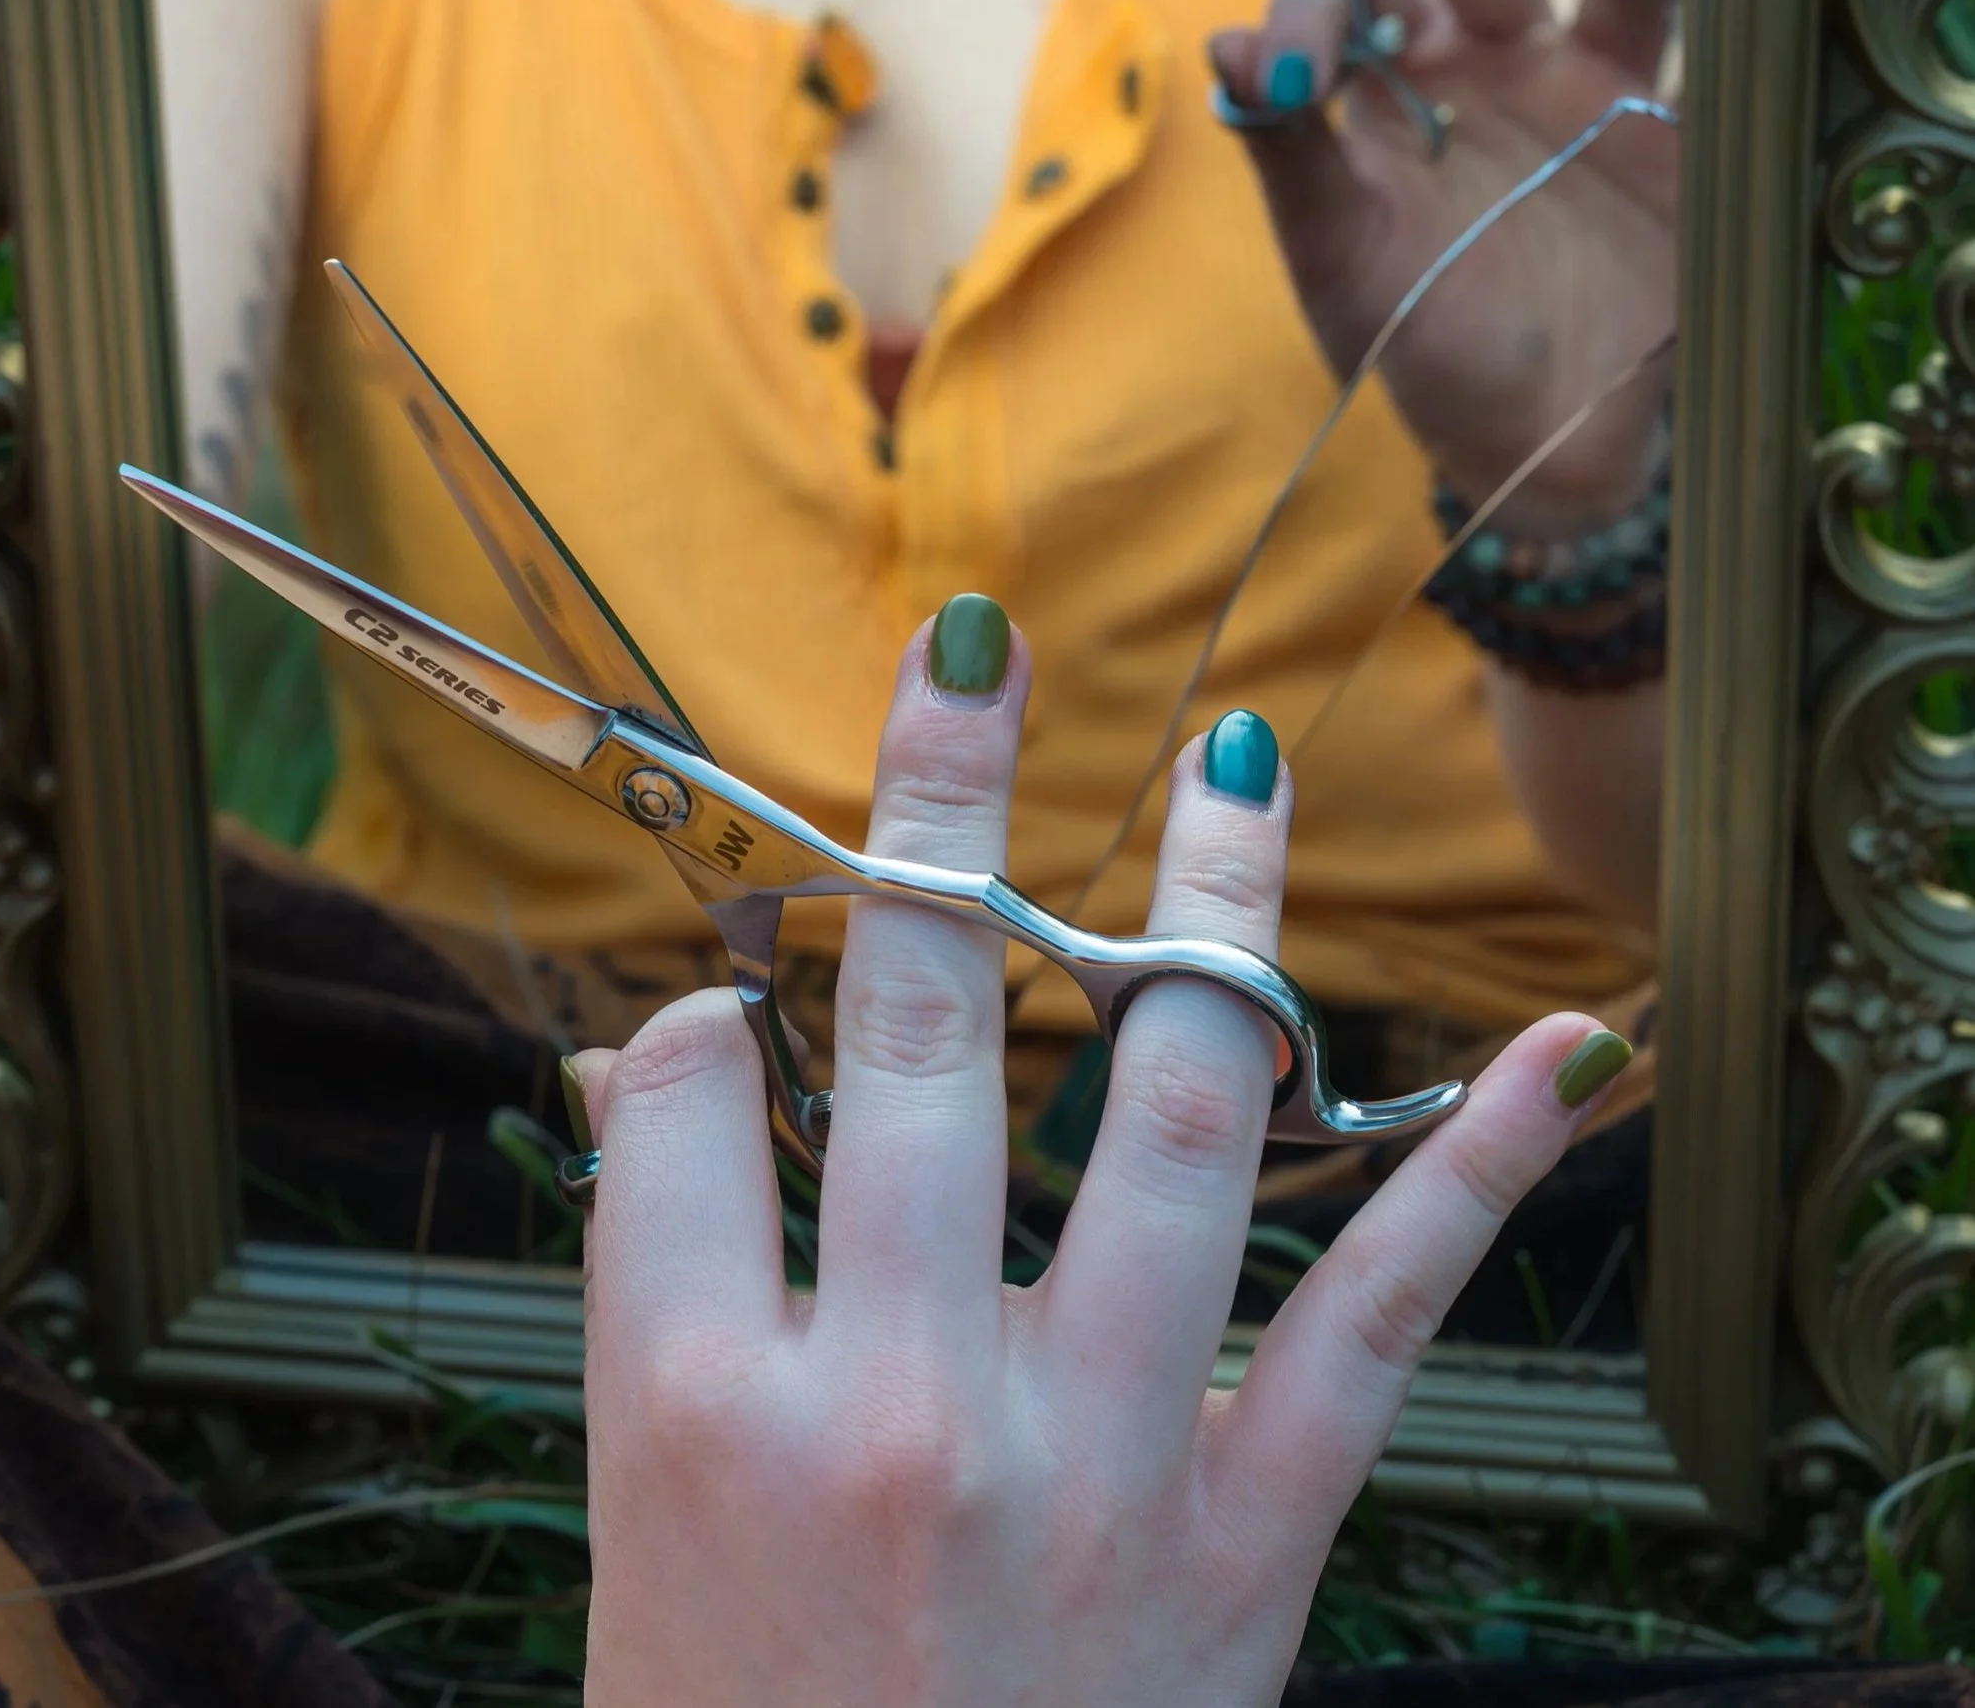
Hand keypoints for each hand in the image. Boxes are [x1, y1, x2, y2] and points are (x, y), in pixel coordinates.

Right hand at [567, 603, 1628, 1705]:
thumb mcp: (635, 1540)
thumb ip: (657, 1293)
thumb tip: (661, 1070)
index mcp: (694, 1410)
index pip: (690, 1089)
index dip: (704, 1018)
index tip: (731, 1013)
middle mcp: (893, 1405)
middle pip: (911, 1024)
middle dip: (932, 806)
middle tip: (975, 650)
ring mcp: (1094, 1461)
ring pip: (1160, 1108)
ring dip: (1204, 911)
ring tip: (1234, 762)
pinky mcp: (1254, 1545)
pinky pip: (1378, 1320)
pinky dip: (1481, 1173)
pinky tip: (1562, 1051)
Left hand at [1211, 0, 1678, 528]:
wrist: (1548, 441)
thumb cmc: (1424, 354)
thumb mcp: (1341, 262)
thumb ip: (1289, 157)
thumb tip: (1225, 44)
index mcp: (1374, 100)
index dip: (1319, 1)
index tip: (1304, 66)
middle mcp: (1464, 66)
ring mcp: (1559, 78)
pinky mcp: (1648, 109)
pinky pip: (1651, 2)